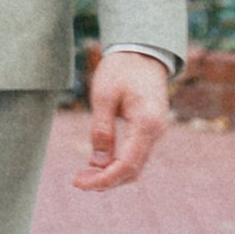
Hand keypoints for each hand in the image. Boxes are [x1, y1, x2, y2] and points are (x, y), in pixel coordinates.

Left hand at [74, 50, 171, 193]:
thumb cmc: (121, 69)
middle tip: (78, 181)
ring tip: (84, 174)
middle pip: (132, 171)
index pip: (126, 165)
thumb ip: (101, 131)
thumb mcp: (103, 96)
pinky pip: (135, 154)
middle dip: (105, 180)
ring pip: (134, 165)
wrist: (142, 51)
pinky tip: (98, 162)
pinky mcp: (150, 130)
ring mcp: (156, 132)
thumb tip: (97, 164)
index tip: (79, 183)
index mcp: (146, 123)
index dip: (103, 179)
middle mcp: (156, 132)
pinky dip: (117, 163)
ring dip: (111, 174)